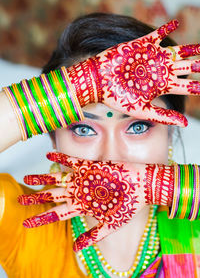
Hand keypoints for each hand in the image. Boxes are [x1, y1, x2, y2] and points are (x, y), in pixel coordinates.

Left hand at [18, 152, 173, 250]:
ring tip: (27, 177)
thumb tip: (75, 248)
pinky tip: (49, 154)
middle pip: (53, 196)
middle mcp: (80, 192)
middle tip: (21, 200)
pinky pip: (72, 161)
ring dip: (43, 178)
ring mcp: (83, 179)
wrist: (141, 186)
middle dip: (36, 198)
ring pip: (58, 178)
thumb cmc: (129, 206)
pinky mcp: (89, 166)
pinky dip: (60, 158)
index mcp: (83, 207)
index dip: (42, 218)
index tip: (27, 224)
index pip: (58, 213)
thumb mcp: (111, 225)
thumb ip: (93, 235)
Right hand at [68, 19, 199, 126]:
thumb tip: (186, 124)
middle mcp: (160, 71)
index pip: (186, 86)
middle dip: (199, 66)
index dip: (198, 87)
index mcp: (161, 86)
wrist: (98, 82)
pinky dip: (167, 27)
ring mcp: (152, 57)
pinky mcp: (142, 44)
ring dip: (191, 49)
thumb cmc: (118, 98)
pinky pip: (158, 34)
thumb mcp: (142, 110)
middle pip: (185, 67)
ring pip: (177, 51)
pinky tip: (175, 22)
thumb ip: (163, 116)